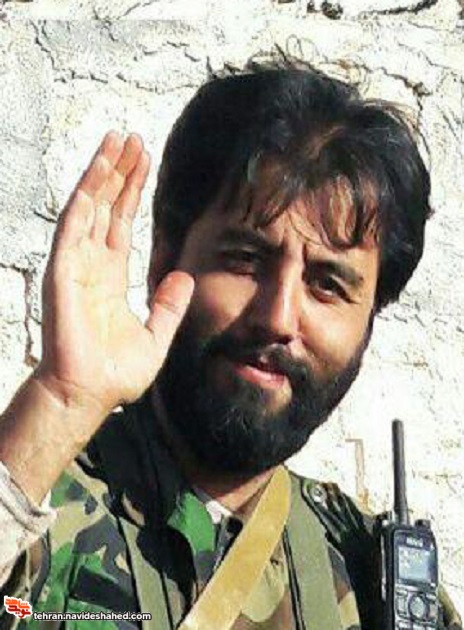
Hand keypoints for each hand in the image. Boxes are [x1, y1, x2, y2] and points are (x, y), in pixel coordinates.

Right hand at [36, 132, 192, 416]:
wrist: (89, 394)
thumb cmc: (115, 373)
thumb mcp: (155, 335)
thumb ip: (169, 305)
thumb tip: (184, 276)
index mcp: (111, 277)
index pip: (122, 224)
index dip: (132, 192)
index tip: (143, 162)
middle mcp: (92, 265)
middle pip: (106, 207)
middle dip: (118, 172)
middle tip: (131, 138)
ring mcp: (75, 265)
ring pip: (89, 208)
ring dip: (102, 174)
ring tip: (116, 141)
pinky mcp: (62, 272)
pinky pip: (73, 227)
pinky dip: (84, 199)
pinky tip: (97, 174)